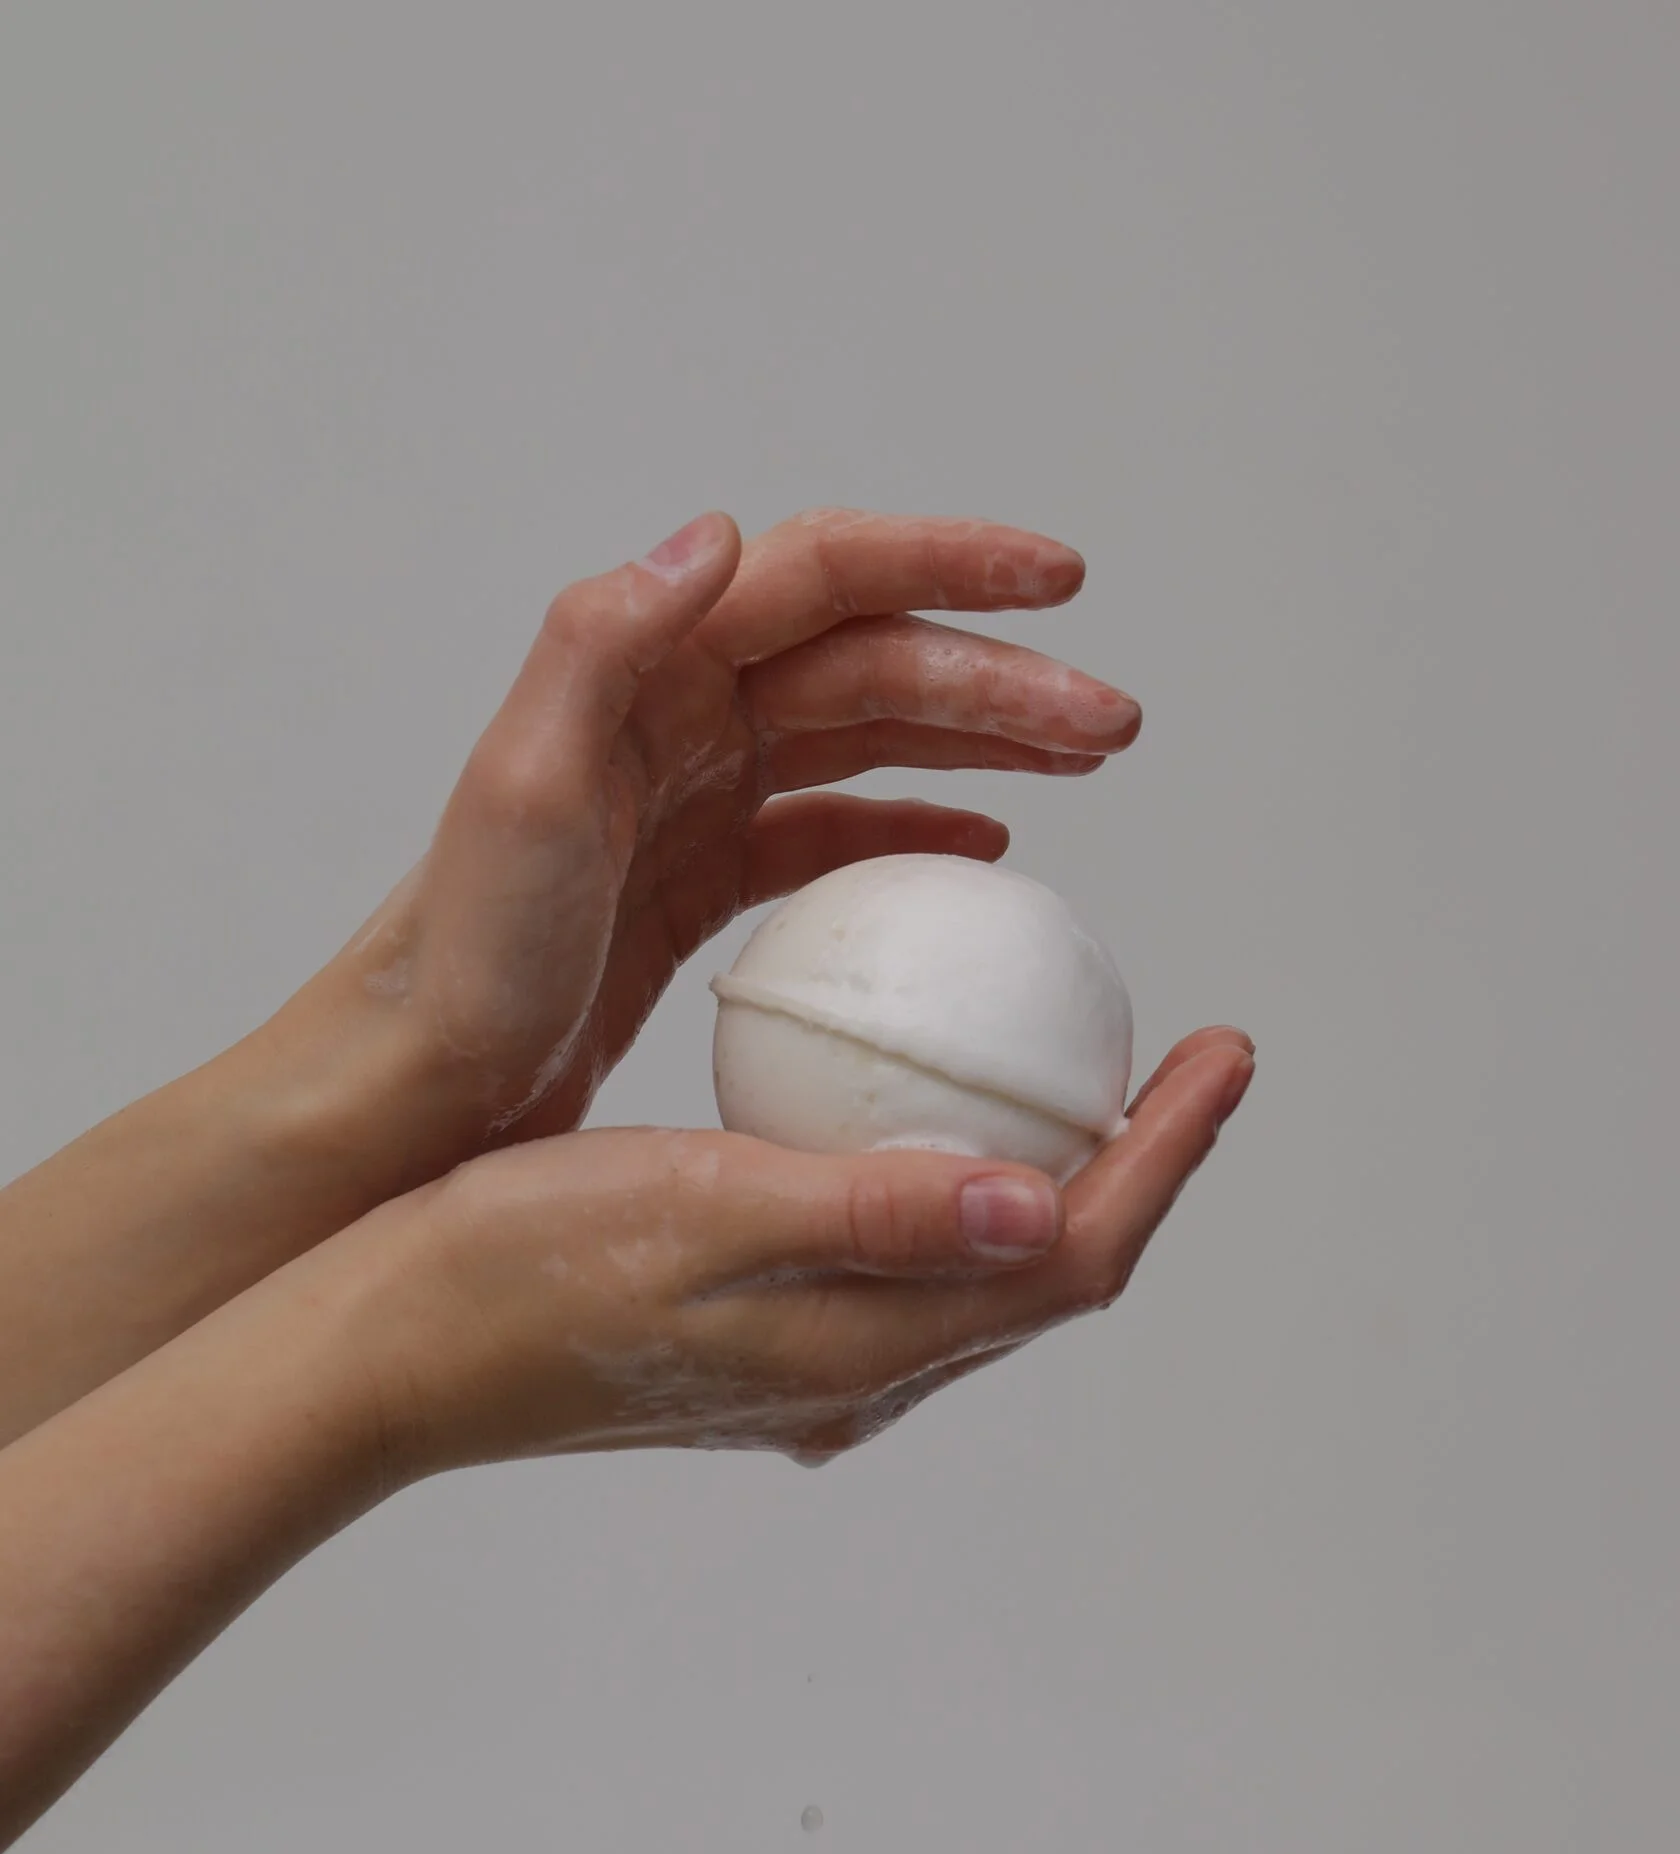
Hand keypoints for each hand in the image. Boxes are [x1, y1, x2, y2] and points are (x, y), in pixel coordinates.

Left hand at [284, 507, 1139, 1154]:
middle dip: (1001, 675)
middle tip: (1113, 724)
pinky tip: (982, 849)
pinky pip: (831, 828)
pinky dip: (911, 828)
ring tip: (1084, 765)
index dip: (950, 563)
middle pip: (873, 661)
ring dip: (978, 742)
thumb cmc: (465, 952)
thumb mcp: (523, 789)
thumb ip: (601, 644)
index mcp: (653, 670)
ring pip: (867, 737)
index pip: (826, 577)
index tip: (1062, 581)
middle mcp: (682, 712)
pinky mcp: (705, 874)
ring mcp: (700, 791)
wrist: (422, 1080)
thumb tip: (715, 535)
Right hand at [360, 1028, 1252, 1477]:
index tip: (1224, 1050)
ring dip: (1058, 1176)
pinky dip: (958, 1182)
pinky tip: (924, 1114)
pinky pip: (907, 1258)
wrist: (392, 1345)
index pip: (1073, 1255)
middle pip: (1050, 1271)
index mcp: (866, 1347)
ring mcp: (812, 1364)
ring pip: (986, 1268)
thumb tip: (1046, 1209)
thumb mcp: (700, 1213)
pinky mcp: (764, 1338)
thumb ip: (878, 1216)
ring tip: (1086, 1074)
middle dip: (1139, 1168)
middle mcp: (861, 1372)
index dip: (1166, 1156)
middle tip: (1183, 1058)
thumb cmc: (521, 1268)